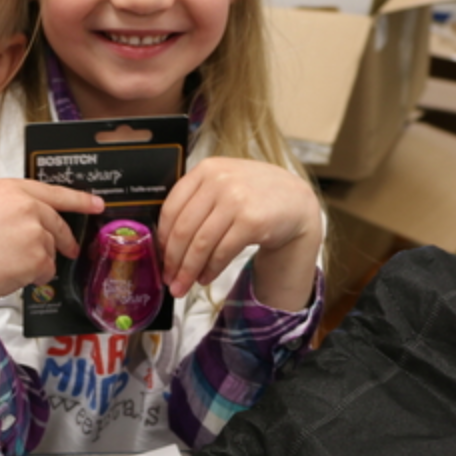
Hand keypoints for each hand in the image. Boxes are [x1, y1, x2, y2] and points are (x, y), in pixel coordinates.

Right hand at [0, 179, 103, 403]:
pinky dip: (31, 279)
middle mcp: (24, 203)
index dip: (77, 199)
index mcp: (5, 188)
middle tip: (70, 250)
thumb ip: (6, 210)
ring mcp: (33, 228)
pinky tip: (6, 276)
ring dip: (35, 263)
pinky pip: (45, 271)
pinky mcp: (37, 255)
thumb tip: (29, 225)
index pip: (51, 190)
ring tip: (2, 267)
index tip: (95, 203)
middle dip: (65, 239)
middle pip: (56, 222)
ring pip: (50, 250)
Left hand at [158, 158, 321, 305]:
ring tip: (183, 285)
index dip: (162, 238)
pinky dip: (210, 270)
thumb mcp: (223, 184)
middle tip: (168, 279)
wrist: (296, 202)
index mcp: (206, 170)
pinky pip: (222, 252)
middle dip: (172, 260)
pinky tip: (205, 278)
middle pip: (184, 229)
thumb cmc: (254, 196)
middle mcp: (219, 180)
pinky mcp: (251, 221)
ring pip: (201, 243)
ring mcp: (236, 199)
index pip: (172, 208)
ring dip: (188, 270)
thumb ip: (196, 201)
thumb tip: (165, 242)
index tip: (159, 256)